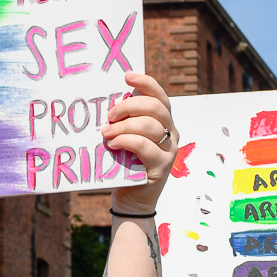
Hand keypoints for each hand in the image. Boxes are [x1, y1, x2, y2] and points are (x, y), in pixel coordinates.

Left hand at [103, 74, 178, 215]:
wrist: (130, 200)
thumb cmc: (123, 164)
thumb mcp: (123, 137)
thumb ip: (122, 121)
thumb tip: (104, 100)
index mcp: (163, 121)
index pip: (159, 95)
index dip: (145, 83)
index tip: (127, 76)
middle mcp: (171, 132)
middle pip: (156, 107)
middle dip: (129, 107)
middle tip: (109, 115)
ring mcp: (169, 149)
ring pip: (150, 126)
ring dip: (124, 126)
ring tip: (106, 133)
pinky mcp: (162, 166)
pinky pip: (145, 146)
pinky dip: (126, 141)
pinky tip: (112, 144)